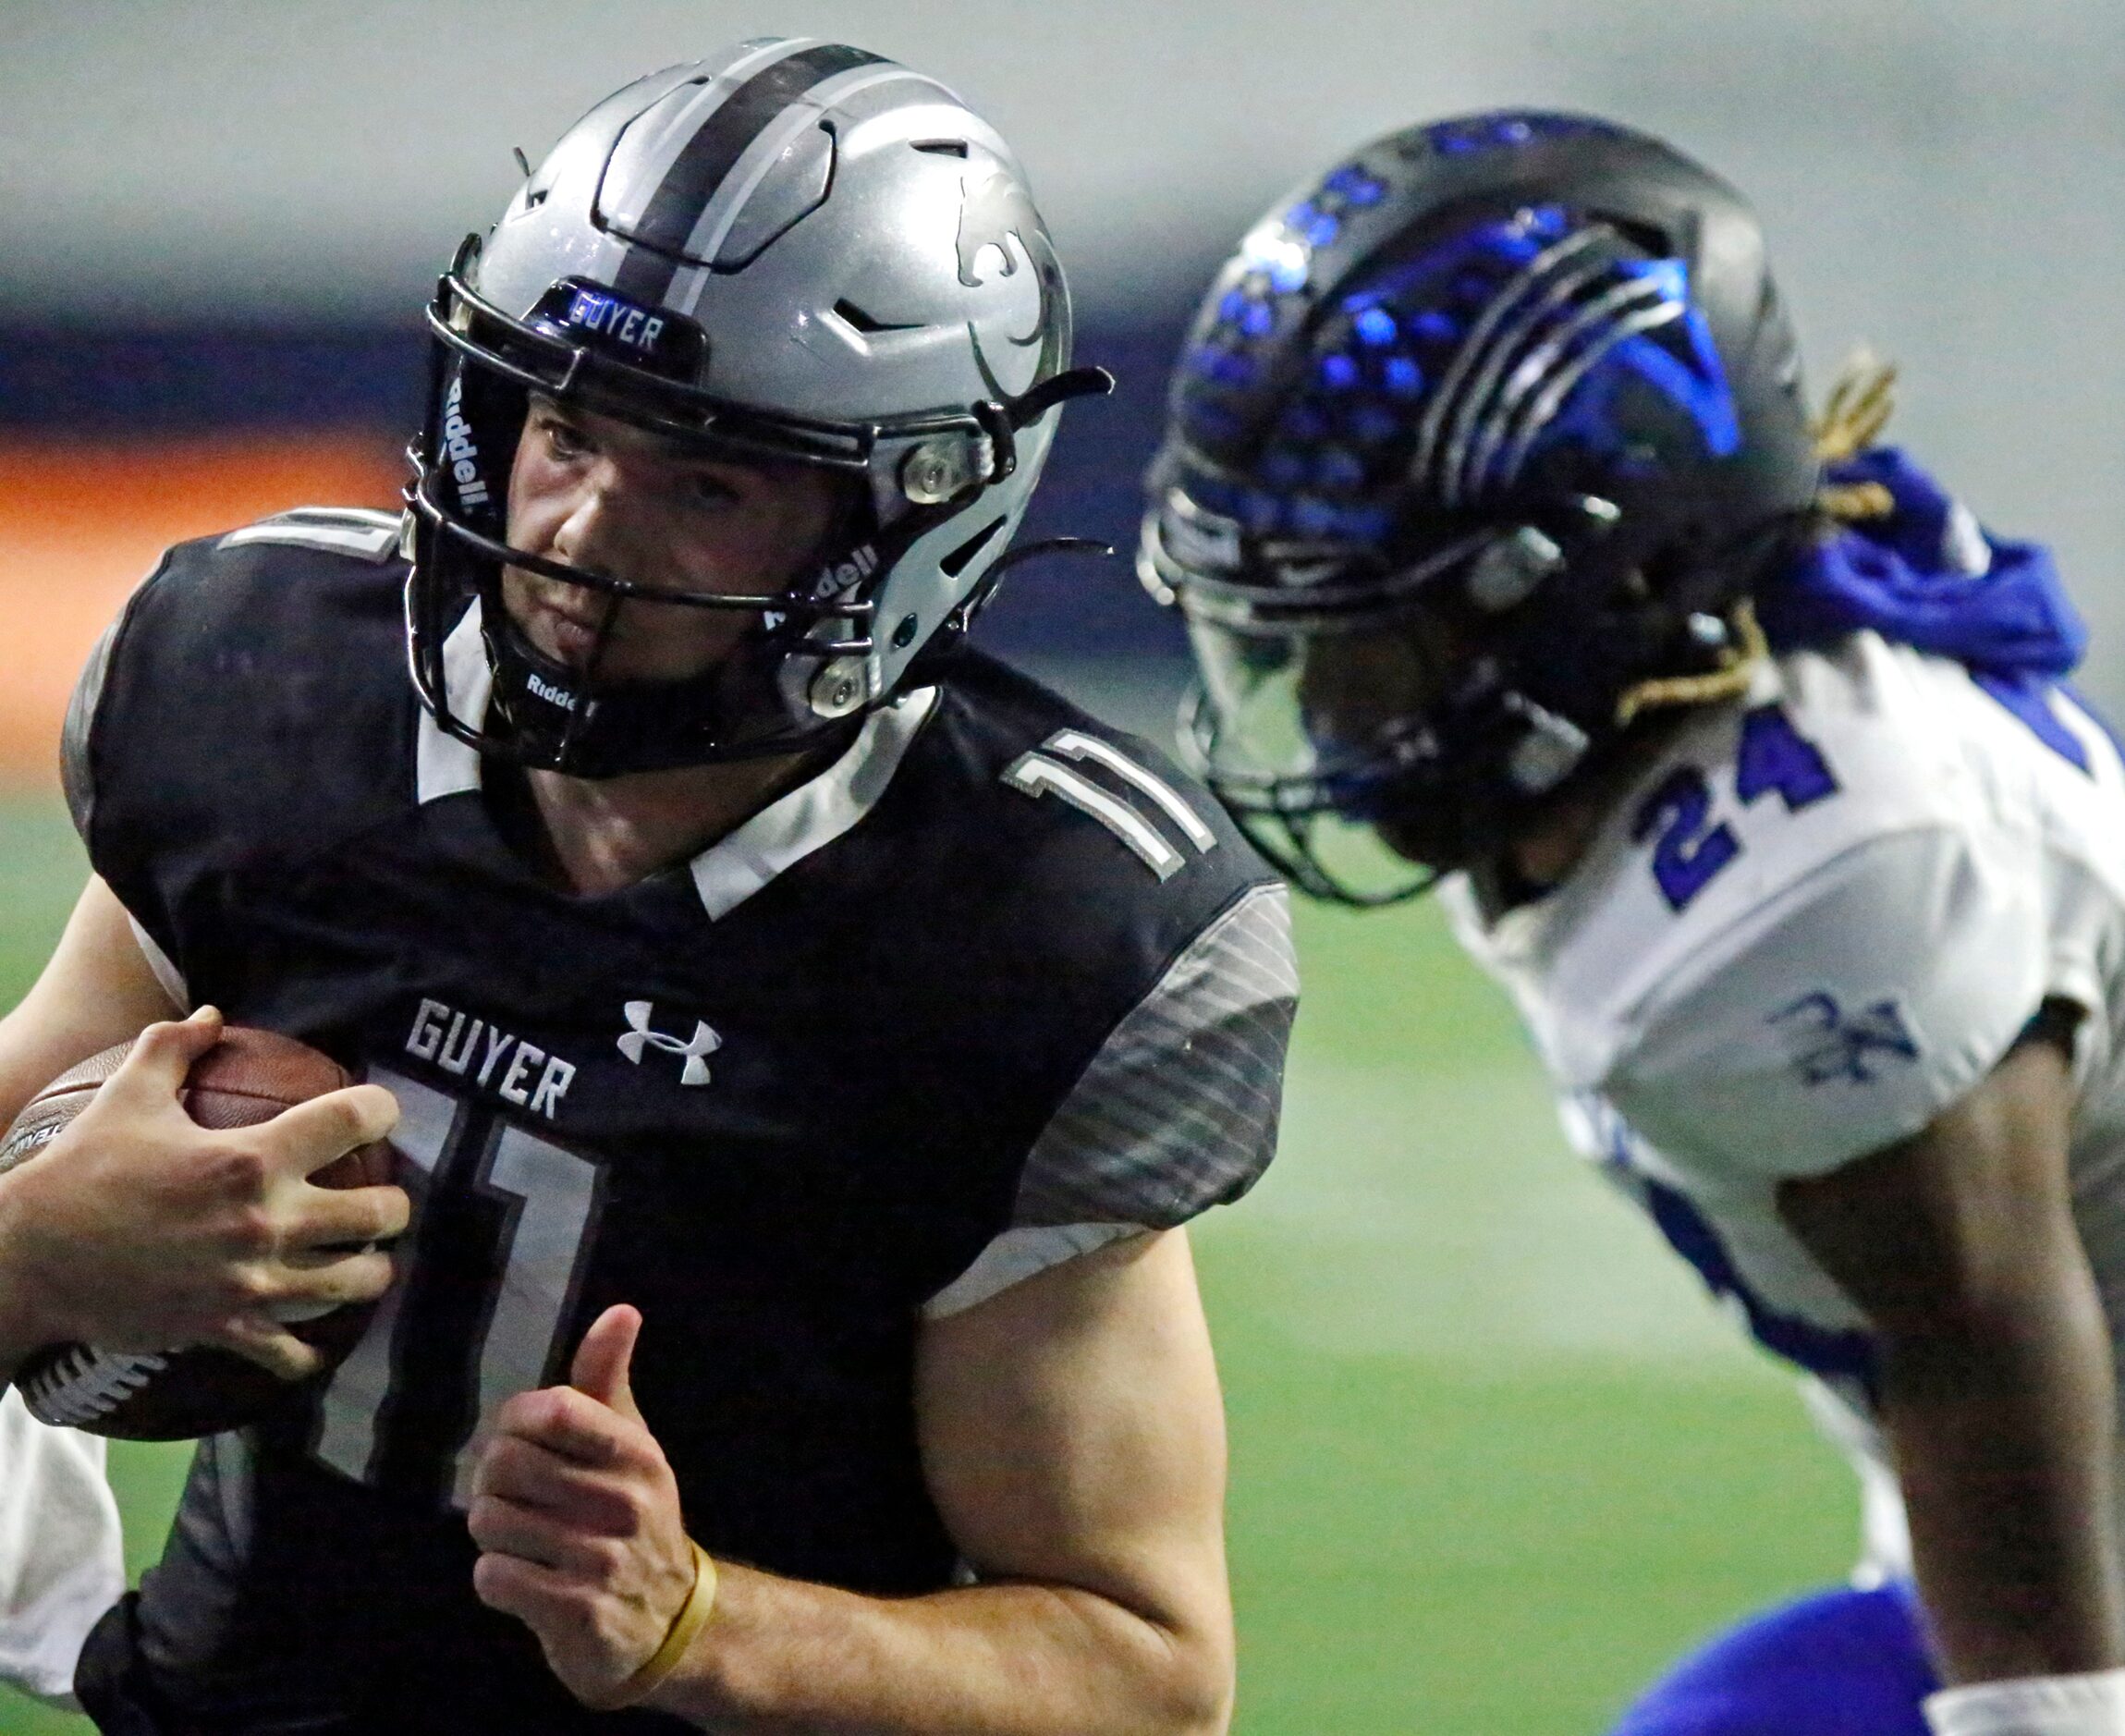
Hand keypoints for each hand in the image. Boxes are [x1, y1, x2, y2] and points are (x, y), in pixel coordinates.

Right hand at [0, 1007, 406, 1378]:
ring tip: (361, 1261)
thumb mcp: (125, 1096)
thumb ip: (173, 1047)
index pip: (355, 1120)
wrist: (28, 1260)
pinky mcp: (227, 1328)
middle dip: (394, 1206)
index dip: (382, 1110)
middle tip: (382, 1201)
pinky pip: (293, 1356)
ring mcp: (250, 1280)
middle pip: (381, 1214)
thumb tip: (213, 1014)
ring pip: (357, 1283)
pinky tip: (311, 1340)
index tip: (380, 1115)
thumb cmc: (80, 1172)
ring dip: (370, 1272)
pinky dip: (309, 1352)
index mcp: (250, 1158)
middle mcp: (265, 1220)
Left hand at [468, 1304, 700, 1707]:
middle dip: (493, 1481)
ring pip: (490, 1521)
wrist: (668, 1620)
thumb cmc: (632, 1517)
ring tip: (522, 1540)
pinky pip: (493, 1577)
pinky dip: (496, 1578)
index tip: (523, 1440)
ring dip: (493, 1534)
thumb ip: (609, 1378)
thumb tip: (621, 1309)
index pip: (553, 1411)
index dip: (516, 1421)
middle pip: (505, 1464)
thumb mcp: (630, 1445)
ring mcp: (602, 1560)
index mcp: (636, 1454)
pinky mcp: (577, 1613)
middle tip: (513, 1497)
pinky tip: (524, 1579)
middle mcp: (624, 1503)